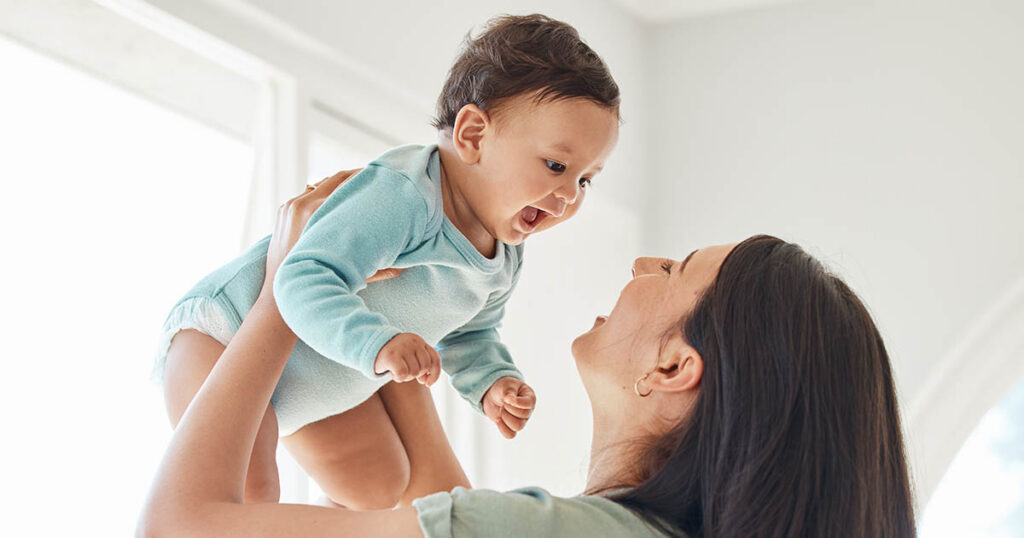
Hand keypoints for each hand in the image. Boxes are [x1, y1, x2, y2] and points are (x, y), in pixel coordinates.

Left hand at [261, 169, 402, 294]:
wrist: (280, 295)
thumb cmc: (318, 285)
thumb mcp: (352, 275)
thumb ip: (380, 268)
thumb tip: (405, 267)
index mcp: (318, 213)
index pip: (348, 182)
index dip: (367, 177)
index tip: (382, 177)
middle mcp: (303, 205)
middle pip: (336, 178)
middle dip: (356, 177)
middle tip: (375, 179)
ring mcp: (290, 206)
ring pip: (321, 185)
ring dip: (339, 185)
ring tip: (357, 189)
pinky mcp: (283, 210)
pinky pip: (307, 195)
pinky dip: (322, 195)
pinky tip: (336, 201)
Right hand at [374, 333, 441, 385]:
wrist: (371, 346)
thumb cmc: (394, 355)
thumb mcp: (410, 355)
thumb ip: (421, 364)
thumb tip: (426, 381)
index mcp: (419, 341)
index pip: (435, 359)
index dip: (434, 374)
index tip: (427, 383)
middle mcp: (413, 342)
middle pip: (424, 367)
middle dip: (415, 374)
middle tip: (404, 371)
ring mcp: (403, 348)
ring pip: (414, 372)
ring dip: (405, 377)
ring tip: (396, 369)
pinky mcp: (392, 356)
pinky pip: (402, 374)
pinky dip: (398, 378)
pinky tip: (392, 372)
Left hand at [482, 377, 535, 438]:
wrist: (493, 395)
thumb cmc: (503, 388)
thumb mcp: (506, 386)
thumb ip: (509, 393)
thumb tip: (510, 400)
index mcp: (530, 398)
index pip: (528, 404)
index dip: (517, 403)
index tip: (507, 398)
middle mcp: (528, 411)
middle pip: (522, 416)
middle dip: (508, 408)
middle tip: (503, 402)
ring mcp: (521, 421)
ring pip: (517, 427)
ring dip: (505, 418)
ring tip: (501, 410)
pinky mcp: (512, 428)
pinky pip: (510, 435)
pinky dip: (502, 428)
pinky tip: (498, 419)